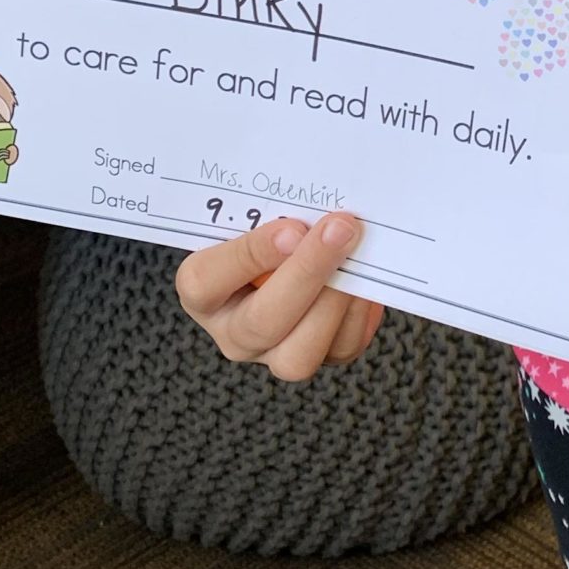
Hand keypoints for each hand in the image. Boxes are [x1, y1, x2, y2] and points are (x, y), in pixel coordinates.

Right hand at [174, 210, 382, 382]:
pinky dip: (358, 313)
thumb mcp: (249, 215)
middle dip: (307, 273)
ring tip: (358, 255)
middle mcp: (232, 332)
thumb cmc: (260, 227)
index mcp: (201, 289)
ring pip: (299, 355)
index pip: (207, 280)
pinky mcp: (315, 355)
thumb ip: (268, 213)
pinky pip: (340, 349)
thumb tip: (309, 214)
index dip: (251, 255)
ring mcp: (272, 352)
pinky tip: (367, 276)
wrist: (283, 252)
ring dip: (335, 301)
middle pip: (261, 323)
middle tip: (339, 229)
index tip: (291, 228)